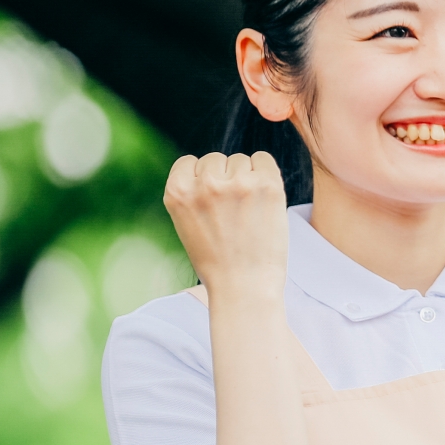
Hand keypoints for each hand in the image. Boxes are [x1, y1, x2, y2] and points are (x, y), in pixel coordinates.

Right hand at [164, 152, 289, 299]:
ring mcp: (237, 183)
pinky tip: (265, 198)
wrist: (244, 286)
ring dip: (246, 178)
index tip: (211, 203)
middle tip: (233, 212)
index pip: (189, 162)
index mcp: (177, 192)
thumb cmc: (218, 260)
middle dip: (224, 179)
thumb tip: (214, 165)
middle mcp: (205, 184)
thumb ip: (194, 193)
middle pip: (216, 159)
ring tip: (248, 211)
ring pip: (241, 160)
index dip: (201, 181)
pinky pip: (264, 159)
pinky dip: (265, 173)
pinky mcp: (267, 185)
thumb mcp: (188, 223)